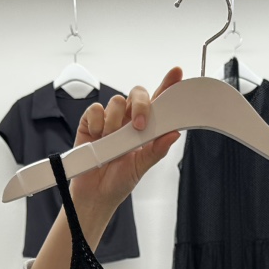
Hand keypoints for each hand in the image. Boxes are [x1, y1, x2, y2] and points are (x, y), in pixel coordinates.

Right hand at [69, 67, 182, 215]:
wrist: (95, 195)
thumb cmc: (119, 182)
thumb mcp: (142, 167)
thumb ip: (157, 149)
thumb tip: (174, 134)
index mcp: (144, 129)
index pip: (158, 103)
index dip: (167, 86)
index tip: (177, 73)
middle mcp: (127, 121)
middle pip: (137, 94)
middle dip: (140, 104)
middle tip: (139, 125)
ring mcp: (109, 120)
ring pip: (116, 102)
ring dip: (116, 122)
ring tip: (112, 143)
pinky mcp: (91, 122)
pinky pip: (96, 110)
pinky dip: (98, 123)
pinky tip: (98, 137)